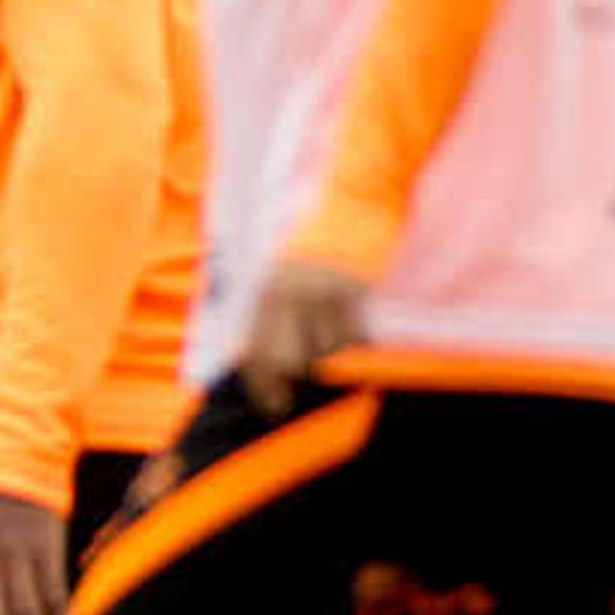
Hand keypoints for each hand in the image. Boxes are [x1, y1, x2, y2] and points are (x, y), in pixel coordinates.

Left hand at [240, 257, 371, 416]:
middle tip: (311, 374)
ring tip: (336, 327)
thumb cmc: (315, 252)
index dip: (263, 388)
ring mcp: (321, 292)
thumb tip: (274, 371)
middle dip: (299, 374)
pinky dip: (358, 341)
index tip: (275, 409)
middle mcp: (288, 293)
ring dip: (334, 352)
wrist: (353, 204)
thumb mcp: (282, 278)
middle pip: (288, 361)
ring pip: (327, 350)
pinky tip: (357, 326)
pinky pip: (356, 336)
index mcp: (265, 293)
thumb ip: (274, 318)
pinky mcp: (354, 290)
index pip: (256, 353)